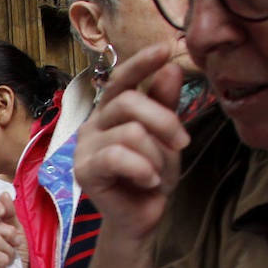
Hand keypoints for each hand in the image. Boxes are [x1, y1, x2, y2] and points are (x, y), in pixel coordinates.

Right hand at [0, 193, 27, 267]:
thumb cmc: (15, 251)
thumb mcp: (16, 228)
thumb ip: (10, 212)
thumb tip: (3, 193)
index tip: (3, 213)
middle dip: (9, 234)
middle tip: (14, 243)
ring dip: (9, 250)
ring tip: (9, 257)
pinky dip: (3, 260)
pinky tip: (2, 266)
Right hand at [72, 42, 189, 247]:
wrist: (142, 218)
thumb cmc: (151, 176)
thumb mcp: (166, 137)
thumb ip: (165, 105)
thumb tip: (170, 68)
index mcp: (110, 112)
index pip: (120, 79)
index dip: (140, 63)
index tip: (164, 48)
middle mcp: (93, 124)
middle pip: (128, 101)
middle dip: (163, 121)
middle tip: (182, 143)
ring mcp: (85, 147)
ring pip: (129, 132)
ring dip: (155, 154)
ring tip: (157, 173)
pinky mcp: (84, 170)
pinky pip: (117, 157)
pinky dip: (142, 169)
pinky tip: (148, 181)